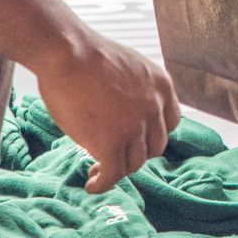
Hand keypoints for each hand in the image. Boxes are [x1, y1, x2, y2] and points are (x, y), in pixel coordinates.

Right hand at [34, 30, 179, 192]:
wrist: (67, 52)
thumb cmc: (84, 54)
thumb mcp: (125, 67)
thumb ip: (133, 90)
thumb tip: (121, 111)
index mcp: (162, 86)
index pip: (170, 123)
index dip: (152, 135)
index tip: (136, 141)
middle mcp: (155, 108)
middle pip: (154, 147)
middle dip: (135, 154)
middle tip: (115, 157)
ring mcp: (135, 127)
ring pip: (134, 163)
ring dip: (117, 170)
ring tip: (98, 172)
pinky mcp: (111, 144)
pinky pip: (112, 173)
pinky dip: (103, 183)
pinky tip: (92, 185)